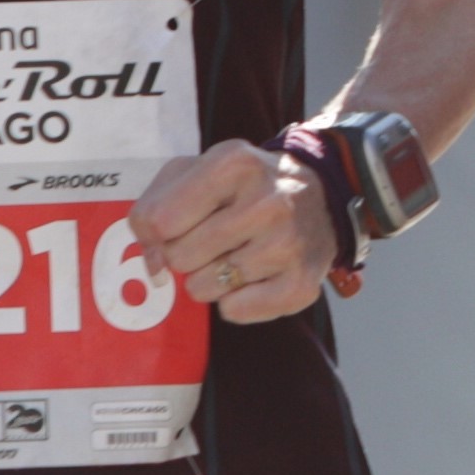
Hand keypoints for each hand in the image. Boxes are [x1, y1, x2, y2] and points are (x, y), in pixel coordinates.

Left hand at [129, 139, 338, 323]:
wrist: (321, 197)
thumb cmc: (243, 187)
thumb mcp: (194, 173)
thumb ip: (153, 209)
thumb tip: (153, 264)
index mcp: (235, 164)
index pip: (160, 221)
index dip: (158, 232)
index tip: (178, 226)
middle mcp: (267, 202)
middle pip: (179, 258)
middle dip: (187, 254)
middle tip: (215, 238)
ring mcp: (288, 244)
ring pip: (203, 288)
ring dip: (210, 278)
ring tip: (237, 253)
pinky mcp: (301, 283)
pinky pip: (234, 311)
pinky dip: (235, 300)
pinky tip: (254, 276)